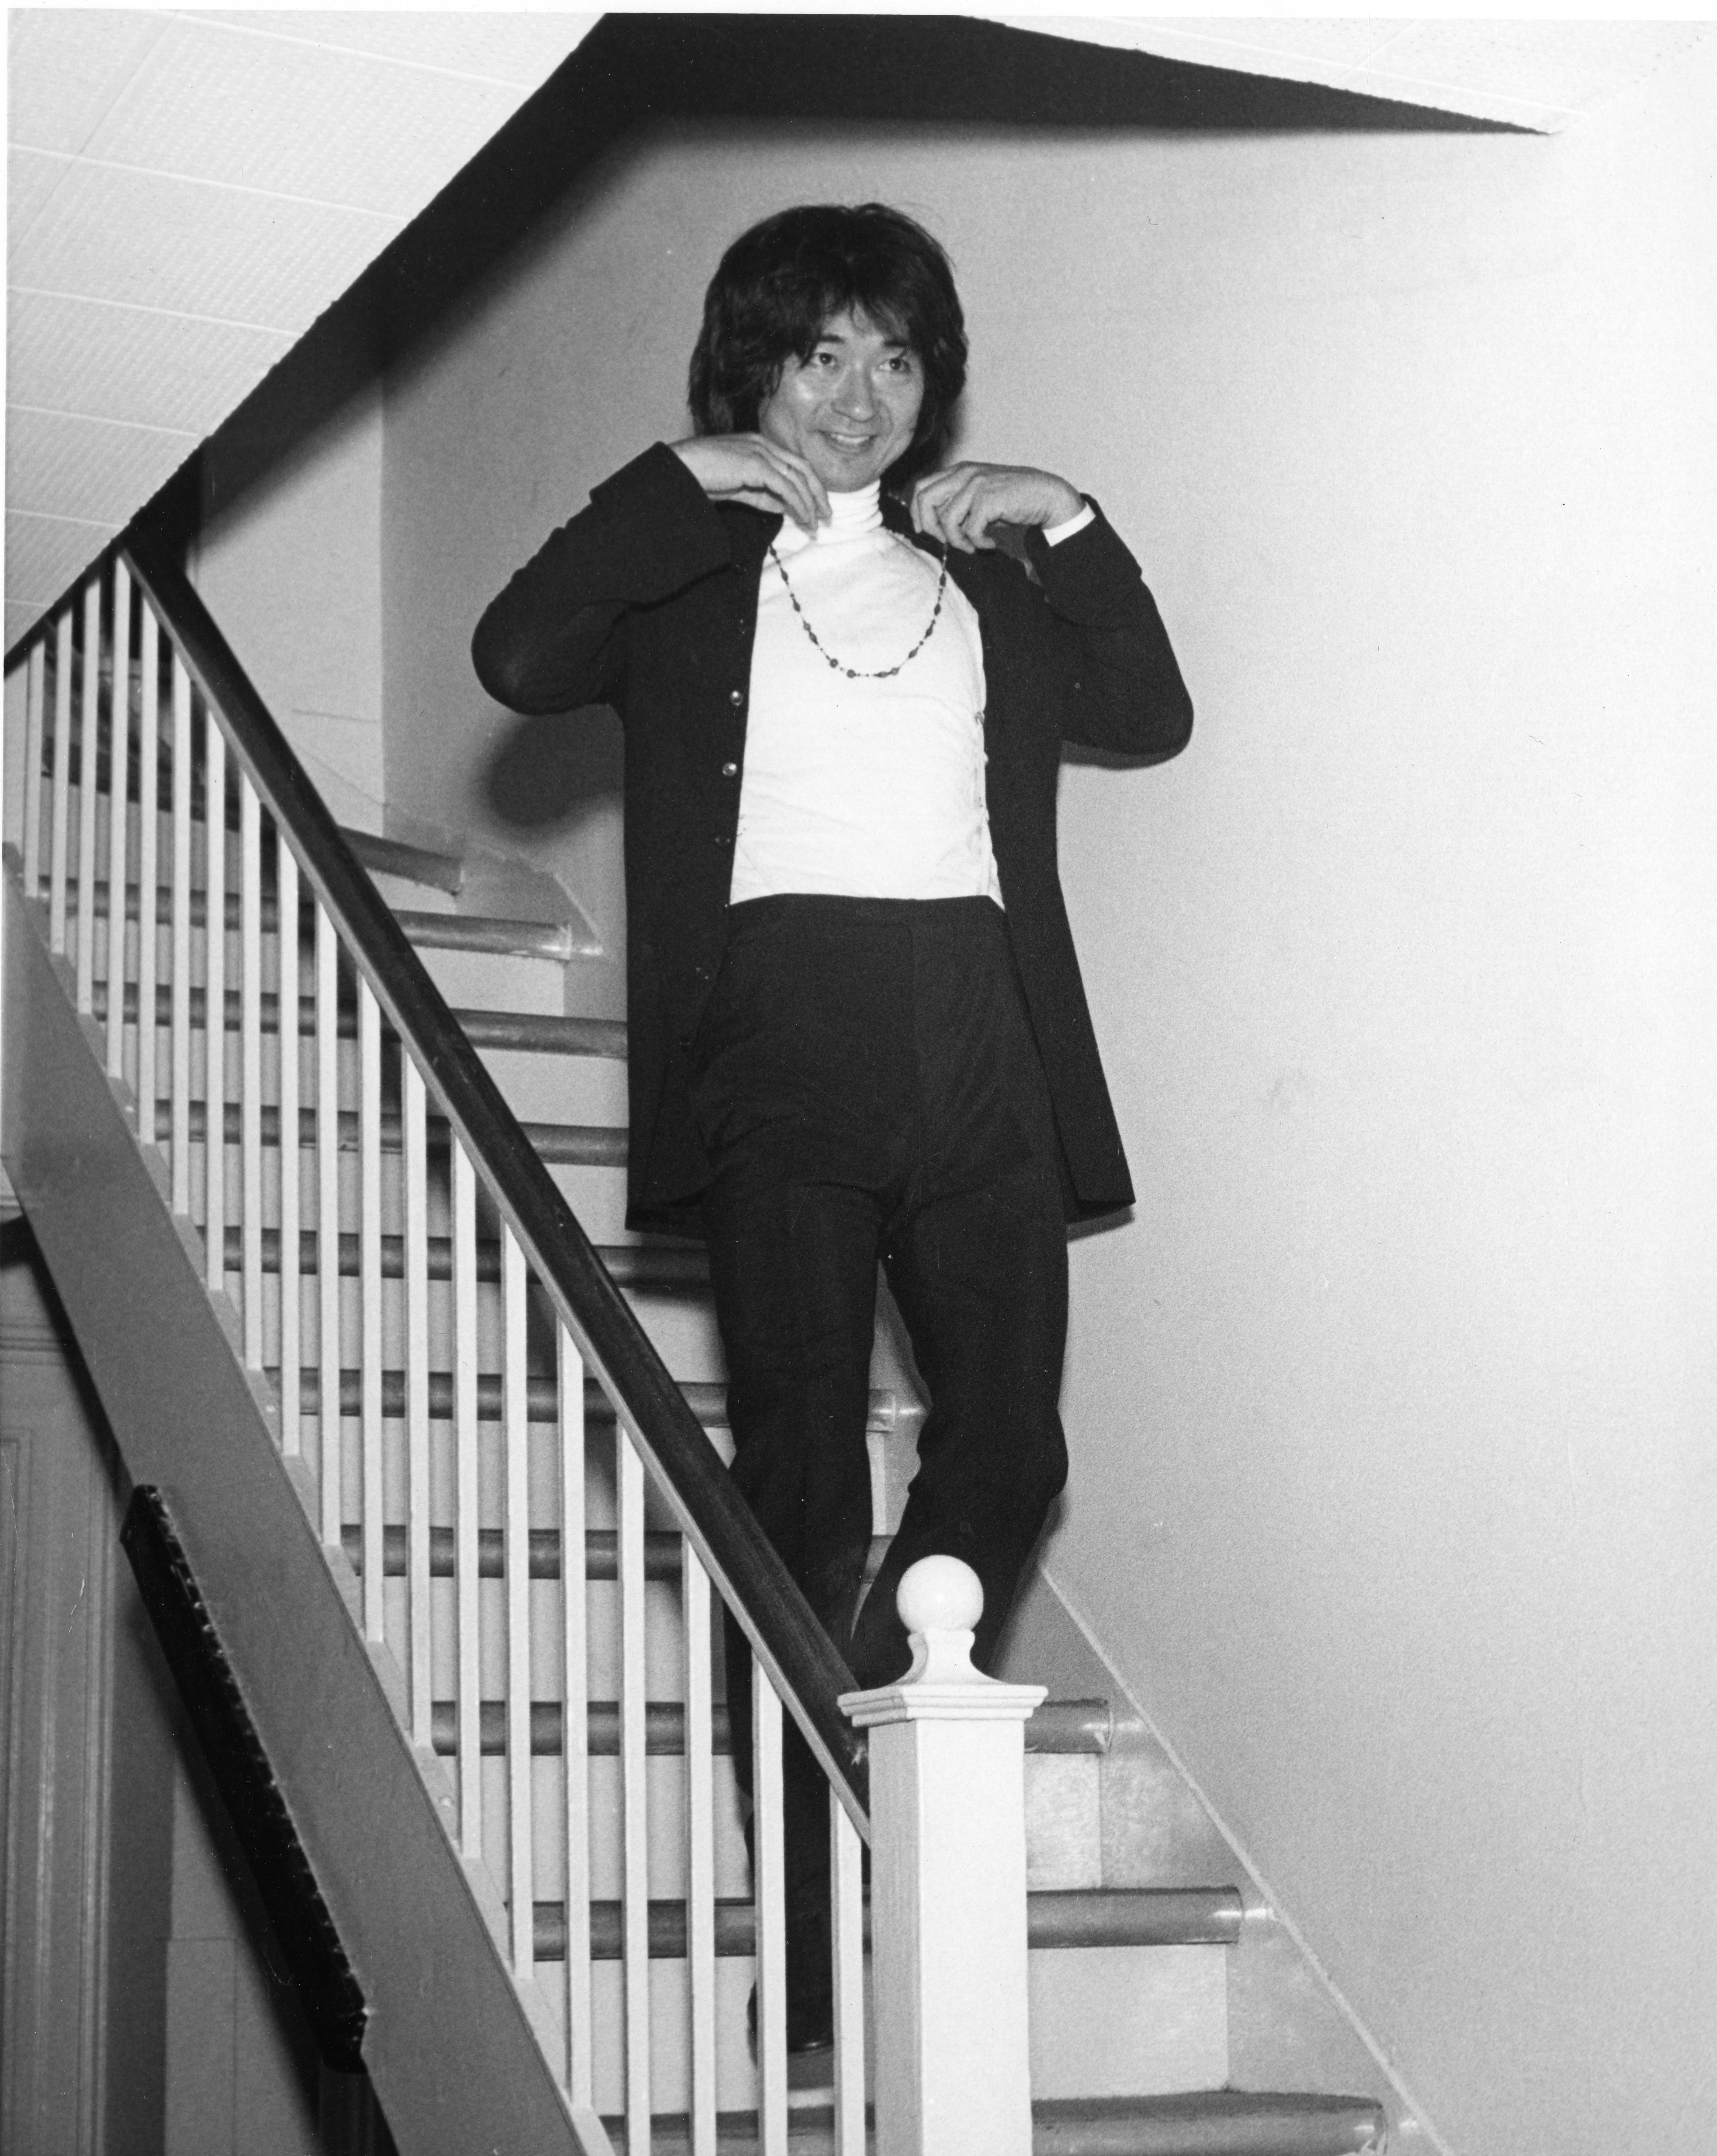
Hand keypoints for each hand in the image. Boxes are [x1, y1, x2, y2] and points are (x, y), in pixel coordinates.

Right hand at [670, 434, 830, 532]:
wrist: (681, 469)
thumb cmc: (702, 477)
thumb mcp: (739, 488)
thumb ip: (762, 495)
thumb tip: (784, 506)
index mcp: (758, 445)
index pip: (793, 463)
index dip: (808, 485)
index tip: (816, 506)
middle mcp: (763, 444)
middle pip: (803, 467)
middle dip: (818, 492)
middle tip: (826, 515)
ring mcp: (760, 451)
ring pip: (798, 476)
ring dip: (810, 502)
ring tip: (815, 523)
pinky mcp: (756, 464)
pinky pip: (786, 486)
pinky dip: (798, 503)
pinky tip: (802, 517)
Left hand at [909, 463, 1084, 552]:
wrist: (1046, 496)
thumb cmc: (1011, 501)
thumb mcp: (979, 498)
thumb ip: (957, 503)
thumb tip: (933, 525)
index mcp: (959, 471)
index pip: (921, 487)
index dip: (917, 513)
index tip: (926, 531)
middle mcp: (964, 473)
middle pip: (925, 499)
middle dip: (932, 528)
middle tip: (949, 542)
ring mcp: (976, 484)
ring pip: (946, 519)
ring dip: (959, 541)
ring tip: (975, 545)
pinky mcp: (988, 498)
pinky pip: (970, 529)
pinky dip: (978, 543)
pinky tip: (991, 543)